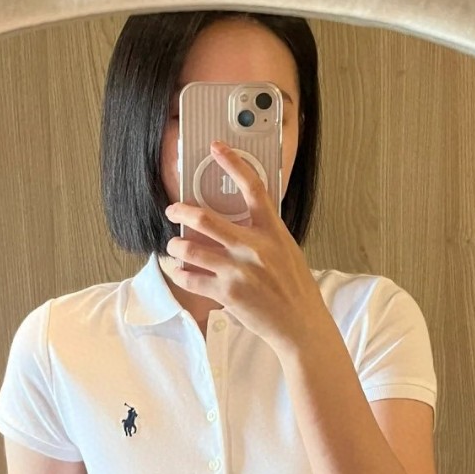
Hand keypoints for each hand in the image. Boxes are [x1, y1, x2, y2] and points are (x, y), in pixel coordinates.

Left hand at [164, 141, 329, 356]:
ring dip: (176, 245)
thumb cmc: (295, 288)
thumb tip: (236, 224)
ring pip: (190, 248)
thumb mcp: (286, 250)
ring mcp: (238, 271)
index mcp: (273, 232)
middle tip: (173, 209)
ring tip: (175, 245)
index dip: (233, 163)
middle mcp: (254, 247)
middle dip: (181, 210)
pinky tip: (178, 269)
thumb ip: (263, 234)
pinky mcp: (227, 293)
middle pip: (206, 219)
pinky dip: (179, 272)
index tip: (217, 148)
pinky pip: (190, 278)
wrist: (301, 325)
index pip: (253, 188)